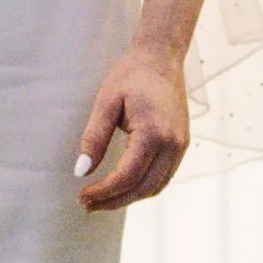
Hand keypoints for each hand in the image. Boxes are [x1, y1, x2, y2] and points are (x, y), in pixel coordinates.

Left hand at [75, 41, 190, 212]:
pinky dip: (143, 188)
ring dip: (129, 198)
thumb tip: (81, 172)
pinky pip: (163, 177)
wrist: (161, 58)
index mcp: (153, 133)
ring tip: (102, 200)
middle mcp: (172, 145)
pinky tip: (123, 187)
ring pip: (155, 187)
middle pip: (142, 188)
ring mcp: (181, 147)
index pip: (126, 176)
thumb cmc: (131, 76)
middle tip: (87, 204)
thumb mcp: (105, 102)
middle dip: (114, 201)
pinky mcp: (181, 145)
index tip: (82, 196)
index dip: (103, 192)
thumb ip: (93, 138)